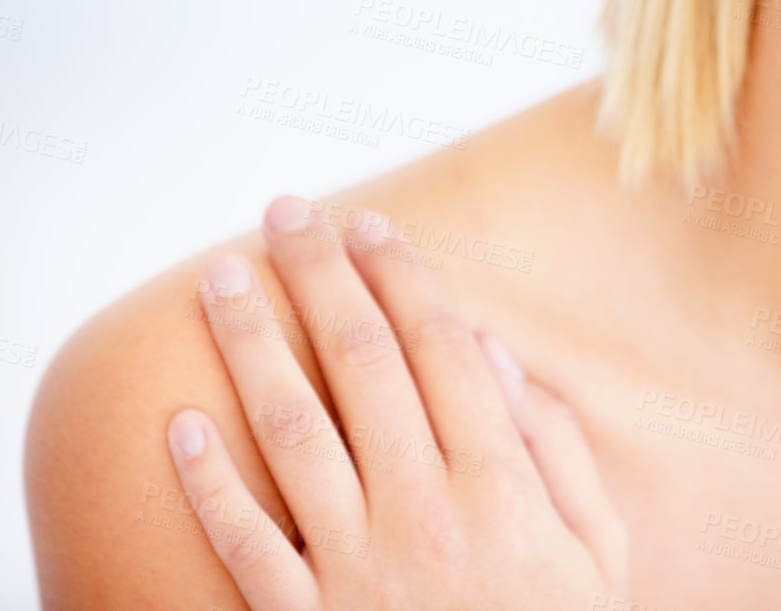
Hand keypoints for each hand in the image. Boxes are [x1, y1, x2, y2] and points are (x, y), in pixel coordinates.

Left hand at [166, 195, 628, 609]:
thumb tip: (499, 358)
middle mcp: (421, 509)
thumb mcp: (601, 551)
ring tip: (224, 280)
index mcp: (499, 485)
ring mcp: (356, 566)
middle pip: (360, 367)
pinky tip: (179, 424)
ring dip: (253, 346)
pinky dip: (207, 484)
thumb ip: (559, 451)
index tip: (373, 226)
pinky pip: (246, 543)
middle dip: (321, 279)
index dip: (402, 279)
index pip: (440, 352)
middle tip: (288, 215)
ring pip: (292, 432)